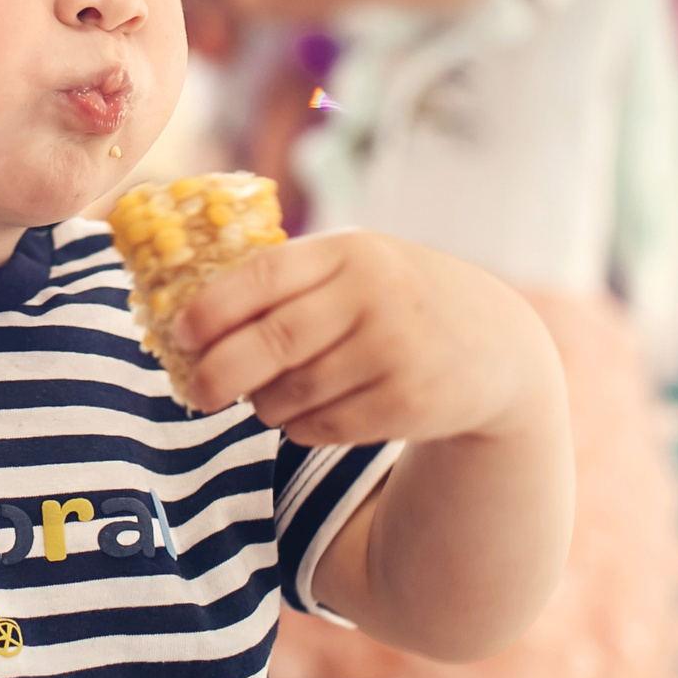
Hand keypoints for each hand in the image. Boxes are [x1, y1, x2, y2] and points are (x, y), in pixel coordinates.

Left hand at [173, 230, 550, 449]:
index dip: (213, 308)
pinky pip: (324, 425)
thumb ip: (289, 282)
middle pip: (271, 341)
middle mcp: (375, 295)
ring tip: (266, 398)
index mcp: (351, 250)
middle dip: (219, 372)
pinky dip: (301, 427)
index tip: (180, 333)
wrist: (497, 346)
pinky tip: (307, 415)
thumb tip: (190, 321)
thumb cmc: (397, 301)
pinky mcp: (409, 403)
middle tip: (197, 391)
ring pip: (294, 392)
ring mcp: (395, 350)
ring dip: (265, 404)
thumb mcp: (357, 267)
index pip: (264, 274)